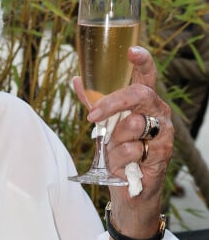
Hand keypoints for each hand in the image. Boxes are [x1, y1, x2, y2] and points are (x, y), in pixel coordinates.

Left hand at [73, 46, 173, 236]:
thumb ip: (93, 102)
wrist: (127, 188)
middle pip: (138, 95)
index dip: (142, 61)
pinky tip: (125, 165)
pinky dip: (120, 159)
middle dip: (112, 104)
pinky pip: (133, 149)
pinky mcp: (163, 154)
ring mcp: (164, 133)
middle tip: (91, 117)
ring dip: (114, 141)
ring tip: (116, 152)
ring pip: (133, 125)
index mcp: (144, 102)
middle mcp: (158, 112)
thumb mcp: (104, 124)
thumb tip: (76, 79)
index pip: (146, 76)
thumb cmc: (118, 151)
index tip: (131, 51)